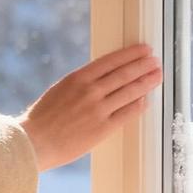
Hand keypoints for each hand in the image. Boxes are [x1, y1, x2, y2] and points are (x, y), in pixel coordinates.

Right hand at [18, 44, 161, 171]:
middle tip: (156, 60)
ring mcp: (98, 109)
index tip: (143, 49)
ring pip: (129, 92)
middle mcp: (90, 90)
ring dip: (146, 82)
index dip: (130, 54)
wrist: (33, 142)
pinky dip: (138, 105)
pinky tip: (146, 100)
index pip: (111, 61)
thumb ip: (81, 84)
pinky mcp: (102, 128)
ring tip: (158, 76)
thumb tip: (102, 79)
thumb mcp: (60, 90)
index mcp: (78, 78)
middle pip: (124, 74)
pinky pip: (126, 114)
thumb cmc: (42, 118)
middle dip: (143, 65)